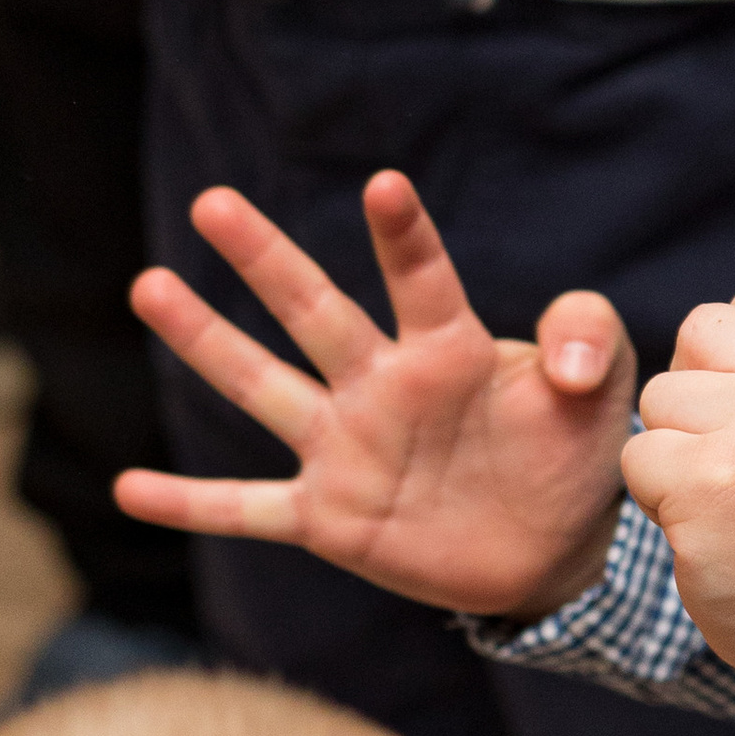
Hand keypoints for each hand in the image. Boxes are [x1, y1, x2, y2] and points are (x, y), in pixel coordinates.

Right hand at [118, 172, 635, 619]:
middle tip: (212, 202)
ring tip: (149, 286)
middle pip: (314, 312)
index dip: (407, 238)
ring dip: (206, 342)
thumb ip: (590, 342)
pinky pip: (247, 508)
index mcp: (450, 349)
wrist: (554, 550)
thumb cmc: (573, 448)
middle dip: (265, 258)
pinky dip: (189, 503)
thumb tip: (557, 363)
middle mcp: (382, 386)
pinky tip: (130, 488)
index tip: (386, 186)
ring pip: (264, 389)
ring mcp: (347, 449)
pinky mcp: (329, 519)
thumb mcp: (604, 389)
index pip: (423, 281)